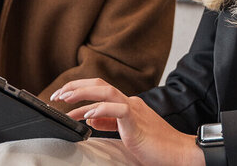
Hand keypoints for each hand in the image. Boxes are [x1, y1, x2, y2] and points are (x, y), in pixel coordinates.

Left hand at [51, 79, 203, 165]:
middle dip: (75, 86)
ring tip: (65, 98)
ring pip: (106, 91)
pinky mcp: (137, 121)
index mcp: (127, 104)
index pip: (99, 90)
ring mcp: (134, 109)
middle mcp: (130, 102)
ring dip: (82, 92)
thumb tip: (91, 119)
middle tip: (56, 95)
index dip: (79, 90)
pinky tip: (88, 114)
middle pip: (99, 84)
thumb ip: (110, 123)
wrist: (179, 153)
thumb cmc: (156, 146)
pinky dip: (101, 109)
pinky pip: (118, 109)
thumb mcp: (127, 132)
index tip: (62, 98)